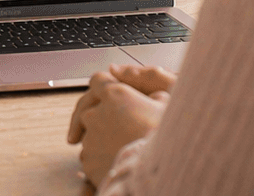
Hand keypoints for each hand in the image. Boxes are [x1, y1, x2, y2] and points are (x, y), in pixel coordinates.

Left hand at [67, 64, 175, 184]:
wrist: (161, 173)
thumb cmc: (166, 138)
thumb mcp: (166, 107)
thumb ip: (153, 95)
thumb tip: (152, 96)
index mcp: (115, 95)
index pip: (97, 80)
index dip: (102, 86)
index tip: (104, 93)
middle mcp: (96, 114)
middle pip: (87, 108)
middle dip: (95, 114)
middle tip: (106, 124)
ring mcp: (90, 138)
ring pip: (88, 133)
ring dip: (99, 137)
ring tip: (120, 146)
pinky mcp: (88, 160)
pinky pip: (89, 155)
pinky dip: (98, 156)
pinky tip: (114, 160)